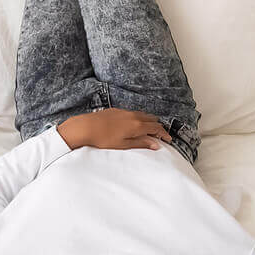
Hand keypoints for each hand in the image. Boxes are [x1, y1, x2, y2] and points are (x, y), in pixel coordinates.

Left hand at [57, 108, 172, 150]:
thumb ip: (141, 143)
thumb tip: (155, 144)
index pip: (156, 128)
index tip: (168, 139)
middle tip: (159, 135)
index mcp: (137, 125)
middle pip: (151, 119)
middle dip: (157, 126)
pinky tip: (133, 124)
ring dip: (148, 121)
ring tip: (148, 129)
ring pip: (142, 114)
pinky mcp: (116, 110)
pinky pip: (132, 113)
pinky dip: (138, 118)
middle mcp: (133, 116)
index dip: (164, 133)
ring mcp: (124, 111)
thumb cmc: (103, 138)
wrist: (86, 127)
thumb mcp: (124, 145)